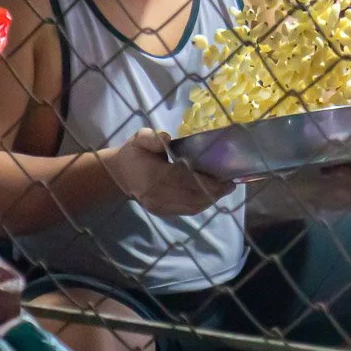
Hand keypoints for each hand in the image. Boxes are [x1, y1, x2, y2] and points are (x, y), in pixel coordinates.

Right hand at [104, 128, 235, 215]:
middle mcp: (156, 194)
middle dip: (214, 191)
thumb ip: (150, 138)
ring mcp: (158, 206)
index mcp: (152, 175)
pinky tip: (212, 196)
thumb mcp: (139, 139)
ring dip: (211, 199)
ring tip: (225, 189)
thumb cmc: (134, 154)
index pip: (183, 179)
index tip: (224, 178)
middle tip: (231, 184)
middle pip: (191, 196)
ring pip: (191, 206)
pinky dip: (202, 204)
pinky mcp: (161, 212)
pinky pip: (186, 211)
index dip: (205, 180)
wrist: (119, 176)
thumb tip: (166, 139)